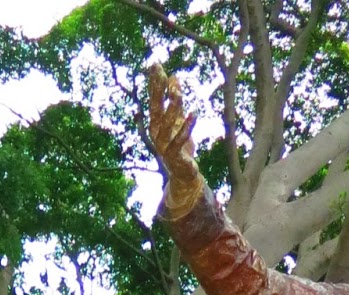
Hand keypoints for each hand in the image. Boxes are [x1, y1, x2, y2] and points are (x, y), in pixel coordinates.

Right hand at [148, 64, 204, 217]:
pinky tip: (194, 114)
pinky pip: (180, 140)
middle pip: (155, 109)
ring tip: (179, 91)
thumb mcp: (178, 119)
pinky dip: (187, 128)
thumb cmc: (180, 146)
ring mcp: (164, 146)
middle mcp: (157, 134)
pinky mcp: (175, 156)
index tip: (155, 65)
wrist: (183, 175)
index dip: (154, 83)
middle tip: (160, 71)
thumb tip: (174, 76)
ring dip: (173, 107)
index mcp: (156, 124)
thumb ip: (174, 100)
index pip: (154, 100)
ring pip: (167, 124)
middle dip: (157, 90)